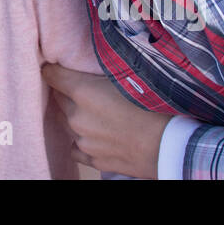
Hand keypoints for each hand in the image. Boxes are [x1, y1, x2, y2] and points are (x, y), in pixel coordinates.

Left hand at [41, 63, 172, 179]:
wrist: (172, 147)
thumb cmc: (155, 107)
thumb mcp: (129, 78)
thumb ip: (100, 72)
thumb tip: (88, 64)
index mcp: (82, 92)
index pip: (51, 75)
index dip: (54, 69)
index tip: (58, 66)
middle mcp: (76, 117)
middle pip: (59, 98)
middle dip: (67, 92)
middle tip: (86, 88)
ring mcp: (83, 141)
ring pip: (68, 122)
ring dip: (77, 115)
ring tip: (99, 112)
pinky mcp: (93, 160)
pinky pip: (77, 147)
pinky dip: (83, 140)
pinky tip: (99, 134)